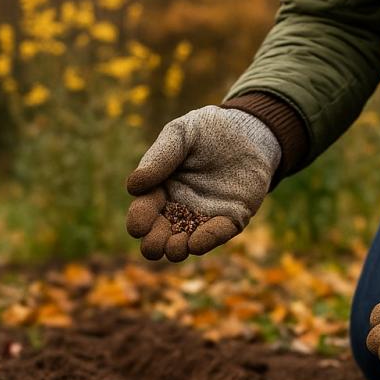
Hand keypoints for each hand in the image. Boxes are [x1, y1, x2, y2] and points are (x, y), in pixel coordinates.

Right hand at [125, 106, 279, 261]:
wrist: (247, 131)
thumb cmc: (207, 130)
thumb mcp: (180, 134)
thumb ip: (159, 157)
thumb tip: (133, 187)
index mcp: (161, 188)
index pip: (145, 210)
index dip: (139, 220)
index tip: (137, 226)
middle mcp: (180, 208)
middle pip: (161, 234)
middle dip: (155, 243)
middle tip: (153, 245)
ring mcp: (205, 216)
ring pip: (187, 242)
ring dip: (178, 249)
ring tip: (175, 248)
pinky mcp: (231, 218)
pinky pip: (218, 233)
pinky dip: (207, 240)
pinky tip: (196, 244)